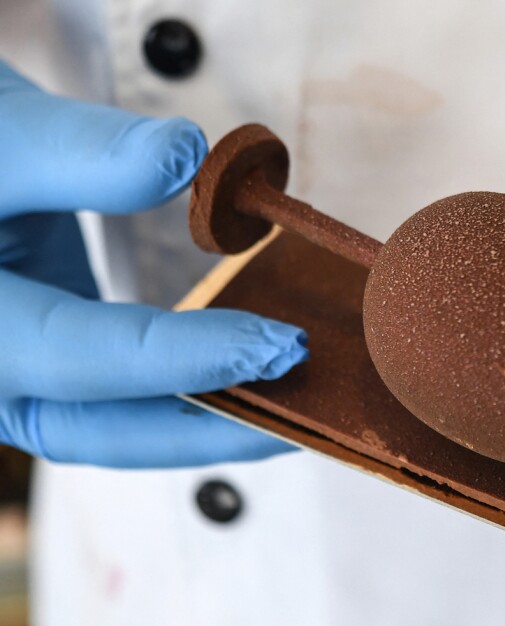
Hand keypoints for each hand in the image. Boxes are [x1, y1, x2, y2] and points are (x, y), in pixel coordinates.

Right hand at [0, 62, 306, 467]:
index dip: (192, 357)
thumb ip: (80, 148)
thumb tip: (186, 159)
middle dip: (212, 430)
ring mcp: (14, 377)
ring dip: (206, 423)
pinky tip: (252, 377)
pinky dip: (185, 392)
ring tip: (296, 409)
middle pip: (103, 432)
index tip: (283, 345)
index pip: (88, 358)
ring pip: (113, 429)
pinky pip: (119, 400)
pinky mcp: (48, 361)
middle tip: (309, 417)